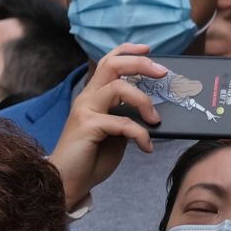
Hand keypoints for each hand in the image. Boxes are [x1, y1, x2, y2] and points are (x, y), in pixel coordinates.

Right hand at [47, 45, 166, 210]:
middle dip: (141, 64)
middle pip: (112, 65)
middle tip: (163, 73)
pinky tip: (146, 147)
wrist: (67, 181)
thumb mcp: (115, 133)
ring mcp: (85, 110)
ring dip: (145, 102)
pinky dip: (141, 134)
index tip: (148, 50)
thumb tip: (153, 111)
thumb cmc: (90, 158)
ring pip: (119, 88)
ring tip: (156, 120)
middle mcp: (87, 98)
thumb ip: (126, 117)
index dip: (127, 51)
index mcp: (93, 96)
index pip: (108, 62)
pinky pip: (123, 122)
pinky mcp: (88, 126)